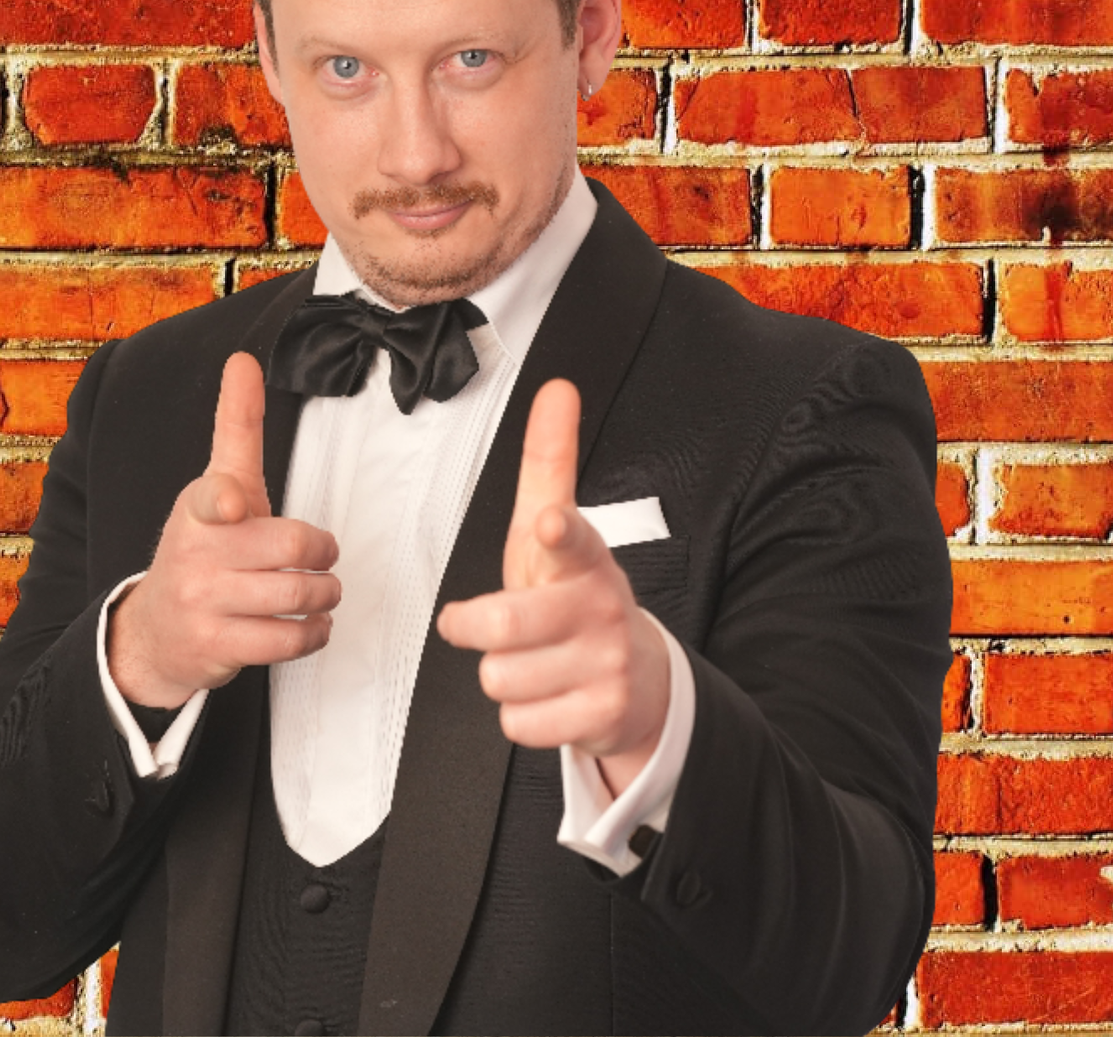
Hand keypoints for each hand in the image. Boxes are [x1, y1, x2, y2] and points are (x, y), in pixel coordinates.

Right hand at [108, 351, 341, 708]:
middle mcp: (195, 552)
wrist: (156, 630)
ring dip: (324, 595)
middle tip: (323, 559)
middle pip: (289, 548)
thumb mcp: (215, 486)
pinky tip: (311, 624)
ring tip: (321, 592)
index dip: (225, 501)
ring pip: (294, 595)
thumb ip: (236, 428)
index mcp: (199, 506)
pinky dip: (313, 633)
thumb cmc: (203, 549)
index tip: (233, 506)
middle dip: (322, 555)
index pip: (212, 496)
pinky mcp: (217, 646)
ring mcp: (202, 602)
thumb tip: (242, 360)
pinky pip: (286, 640)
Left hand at [437, 378, 670, 792]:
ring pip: (501, 678)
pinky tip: (549, 699)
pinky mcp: (603, 714)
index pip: (573, 539)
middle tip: (487, 626)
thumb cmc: (576, 595)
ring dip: (503, 675)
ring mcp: (607, 663)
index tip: (548, 523)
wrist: (636, 679)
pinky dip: (522, 716)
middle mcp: (601, 608)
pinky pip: (519, 724)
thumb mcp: (557, 531)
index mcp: (585, 558)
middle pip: (503, 627)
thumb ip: (550, 463)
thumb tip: (557, 388)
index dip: (557, 532)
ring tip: (533, 662)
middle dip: (476, 631)